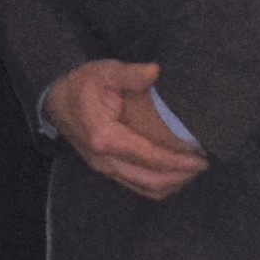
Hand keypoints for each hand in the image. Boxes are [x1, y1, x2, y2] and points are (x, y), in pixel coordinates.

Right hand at [42, 58, 203, 197]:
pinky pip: (137, 186)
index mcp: (106, 138)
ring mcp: (105, 169)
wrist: (56, 100)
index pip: (150, 157)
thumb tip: (155, 71)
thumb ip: (130, 74)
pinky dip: (158, 185)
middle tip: (203, 165)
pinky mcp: (107, 170)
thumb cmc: (83, 85)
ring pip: (145, 188)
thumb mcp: (105, 72)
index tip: (201, 158)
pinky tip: (173, 174)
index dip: (178, 161)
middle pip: (151, 181)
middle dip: (180, 176)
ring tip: (192, 171)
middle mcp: (105, 160)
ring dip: (171, 184)